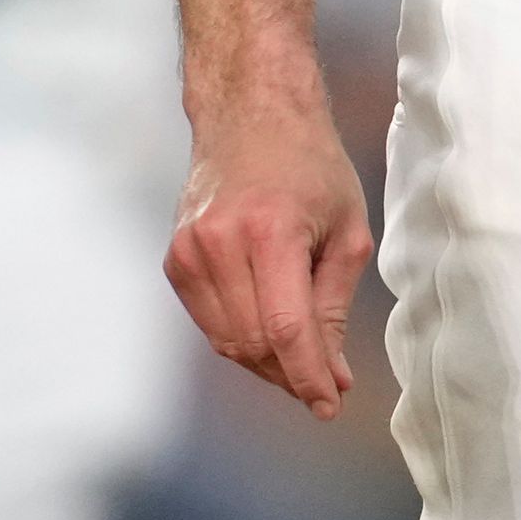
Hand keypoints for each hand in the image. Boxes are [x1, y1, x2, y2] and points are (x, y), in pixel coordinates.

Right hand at [165, 87, 374, 419]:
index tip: (331, 406)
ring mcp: (188, 251)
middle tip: (327, 380)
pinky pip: (210, 323)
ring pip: (228, 342)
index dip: (308, 377)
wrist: (250, 113)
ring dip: (267, 362)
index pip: (285, 330)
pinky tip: (269, 327)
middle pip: (253, 343)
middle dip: (293, 373)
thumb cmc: (310, 165)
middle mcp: (219, 242)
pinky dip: (241, 338)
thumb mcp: (346, 230)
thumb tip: (332, 376)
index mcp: (269, 231)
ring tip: (302, 355)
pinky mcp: (174, 260)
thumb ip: (334, 308)